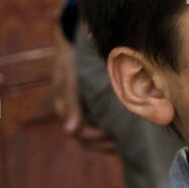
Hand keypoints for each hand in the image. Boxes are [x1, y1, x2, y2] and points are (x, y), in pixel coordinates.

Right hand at [50, 27, 116, 154]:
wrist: (75, 42)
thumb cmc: (72, 60)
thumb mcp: (70, 79)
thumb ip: (70, 102)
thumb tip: (69, 131)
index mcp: (64, 108)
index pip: (78, 132)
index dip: (93, 138)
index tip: (110, 135)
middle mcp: (71, 112)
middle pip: (85, 140)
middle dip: (102, 145)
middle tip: (121, 145)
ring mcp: (80, 110)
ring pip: (91, 136)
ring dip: (105, 143)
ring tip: (124, 144)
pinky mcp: (90, 106)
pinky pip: (98, 125)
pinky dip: (108, 132)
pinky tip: (124, 134)